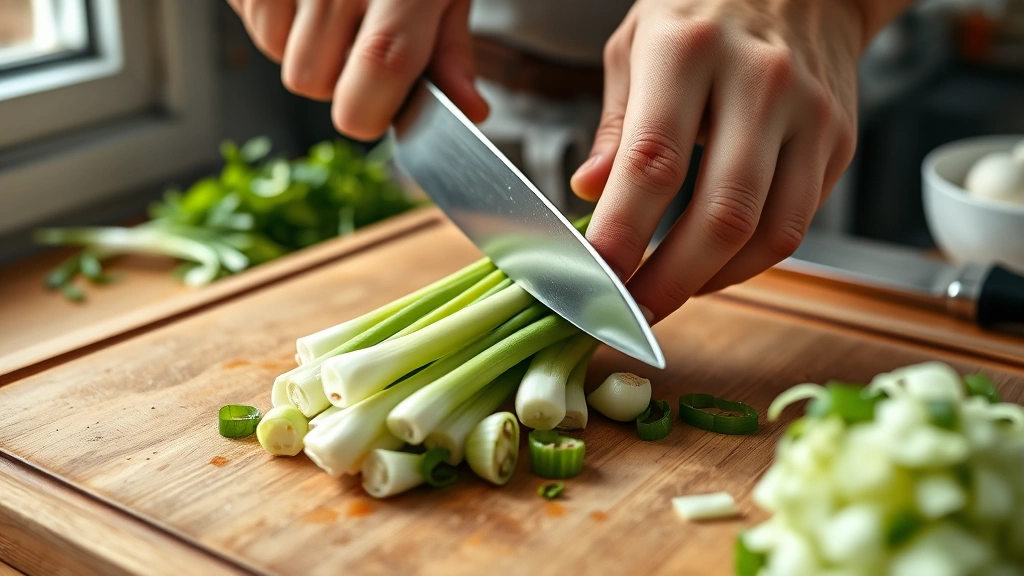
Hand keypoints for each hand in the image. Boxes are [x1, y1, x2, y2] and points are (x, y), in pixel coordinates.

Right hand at [226, 0, 487, 139]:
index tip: (376, 107)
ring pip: (274, 51)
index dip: (370, 110)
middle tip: (355, 37)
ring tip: (330, 4)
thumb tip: (470, 110)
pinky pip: (249, 16)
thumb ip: (450, 50)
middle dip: (332, 76)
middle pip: (309, 79)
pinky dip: (276, 13)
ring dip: (301, 43)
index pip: (381, 68)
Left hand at [570, 0, 864, 322]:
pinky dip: (749, 263)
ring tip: (667, 296)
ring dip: (711, 282)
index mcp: (689, 52)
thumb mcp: (636, 45)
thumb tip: (591, 192)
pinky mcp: (838, 140)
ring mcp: (808, 114)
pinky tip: (711, 267)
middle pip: (720, 214)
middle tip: (629, 312)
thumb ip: (616, 125)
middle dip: (669, 281)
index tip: (593, 277)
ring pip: (768, 232)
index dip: (622, 233)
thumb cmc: (705, 10)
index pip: (654, 161)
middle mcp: (759, 81)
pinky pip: (795, 225)